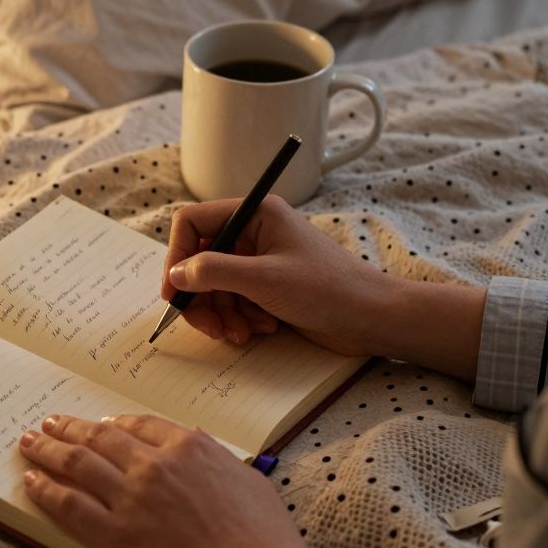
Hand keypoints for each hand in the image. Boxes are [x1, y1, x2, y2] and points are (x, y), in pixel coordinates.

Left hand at [19, 414, 315, 547]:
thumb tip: (198, 450)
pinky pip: (69, 506)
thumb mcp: (247, 479)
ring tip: (29, 442)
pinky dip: (46, 490)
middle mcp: (154, 464)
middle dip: (70, 428)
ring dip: (48, 450)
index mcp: (189, 447)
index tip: (99, 425)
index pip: (139, 425)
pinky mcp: (116, 535)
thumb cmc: (265, 537)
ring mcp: (131, 498)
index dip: (113, 424)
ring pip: (78, 464)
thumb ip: (216, 460)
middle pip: (100, 438)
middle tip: (49, 424)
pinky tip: (32, 482)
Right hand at [162, 196, 486, 378]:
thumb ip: (214, 272)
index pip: (193, 222)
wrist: (372, 319)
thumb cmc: (327, 289)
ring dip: (221, 314)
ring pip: (215, 286)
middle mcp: (254, 232)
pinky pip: (233, 301)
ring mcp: (260, 261)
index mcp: (254, 214)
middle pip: (200, 260)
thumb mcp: (264, 279)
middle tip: (209, 327)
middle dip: (202, 297)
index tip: (174, 293)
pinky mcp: (268, 287)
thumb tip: (176, 275)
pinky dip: (238, 319)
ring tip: (240, 333)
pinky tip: (260, 330)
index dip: (177, 256)